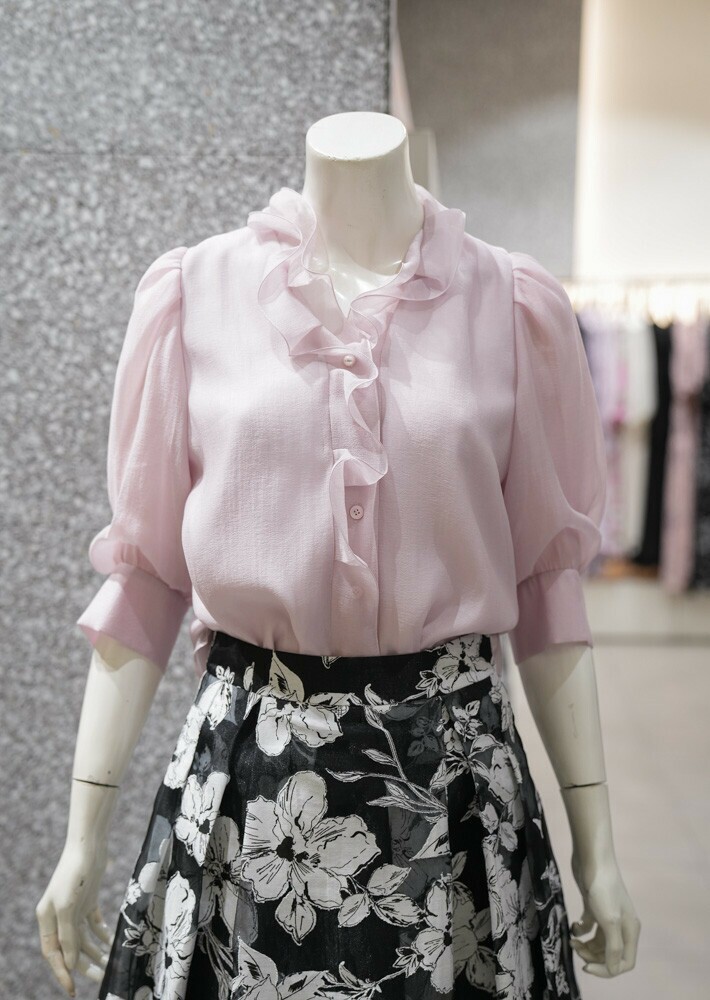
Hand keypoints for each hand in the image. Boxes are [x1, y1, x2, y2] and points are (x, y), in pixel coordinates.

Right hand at [36, 838, 111, 995]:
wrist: (89, 844)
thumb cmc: (75, 872)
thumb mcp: (69, 907)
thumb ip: (68, 936)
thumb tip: (70, 963)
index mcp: (46, 918)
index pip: (52, 953)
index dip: (62, 972)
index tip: (72, 989)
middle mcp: (58, 915)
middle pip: (69, 948)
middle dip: (83, 965)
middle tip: (100, 979)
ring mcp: (74, 907)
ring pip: (83, 938)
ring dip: (95, 952)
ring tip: (109, 965)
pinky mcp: (89, 899)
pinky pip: (94, 924)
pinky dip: (102, 934)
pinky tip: (112, 943)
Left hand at [569, 851, 640, 976]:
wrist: (592, 859)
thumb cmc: (603, 889)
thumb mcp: (609, 921)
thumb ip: (613, 948)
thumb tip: (613, 970)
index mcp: (630, 931)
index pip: (624, 962)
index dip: (607, 970)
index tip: (587, 967)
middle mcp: (622, 925)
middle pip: (609, 954)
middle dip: (592, 956)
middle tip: (576, 948)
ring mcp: (607, 915)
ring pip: (598, 942)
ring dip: (585, 946)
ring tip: (572, 940)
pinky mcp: (594, 906)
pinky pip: (589, 927)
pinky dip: (581, 930)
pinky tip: (574, 925)